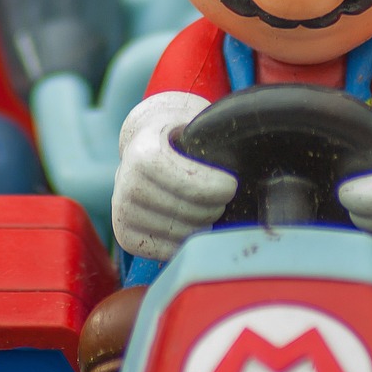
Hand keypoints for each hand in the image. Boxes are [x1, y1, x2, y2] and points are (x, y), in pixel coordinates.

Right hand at [112, 91, 236, 260]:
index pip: (188, 184)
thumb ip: (214, 135)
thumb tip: (250, 150)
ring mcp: (121, 210)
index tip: (231, 185)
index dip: (216, 188)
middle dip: (213, 208)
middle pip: (187, 212)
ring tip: (207, 210)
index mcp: (144, 152)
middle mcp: (125, 182)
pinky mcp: (123, 234)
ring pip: (179, 234)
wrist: (142, 139)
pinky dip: (186, 243)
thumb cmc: (178, 132)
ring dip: (203, 226)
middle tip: (221, 198)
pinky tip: (192, 225)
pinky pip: (164, 251)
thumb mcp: (194, 120)